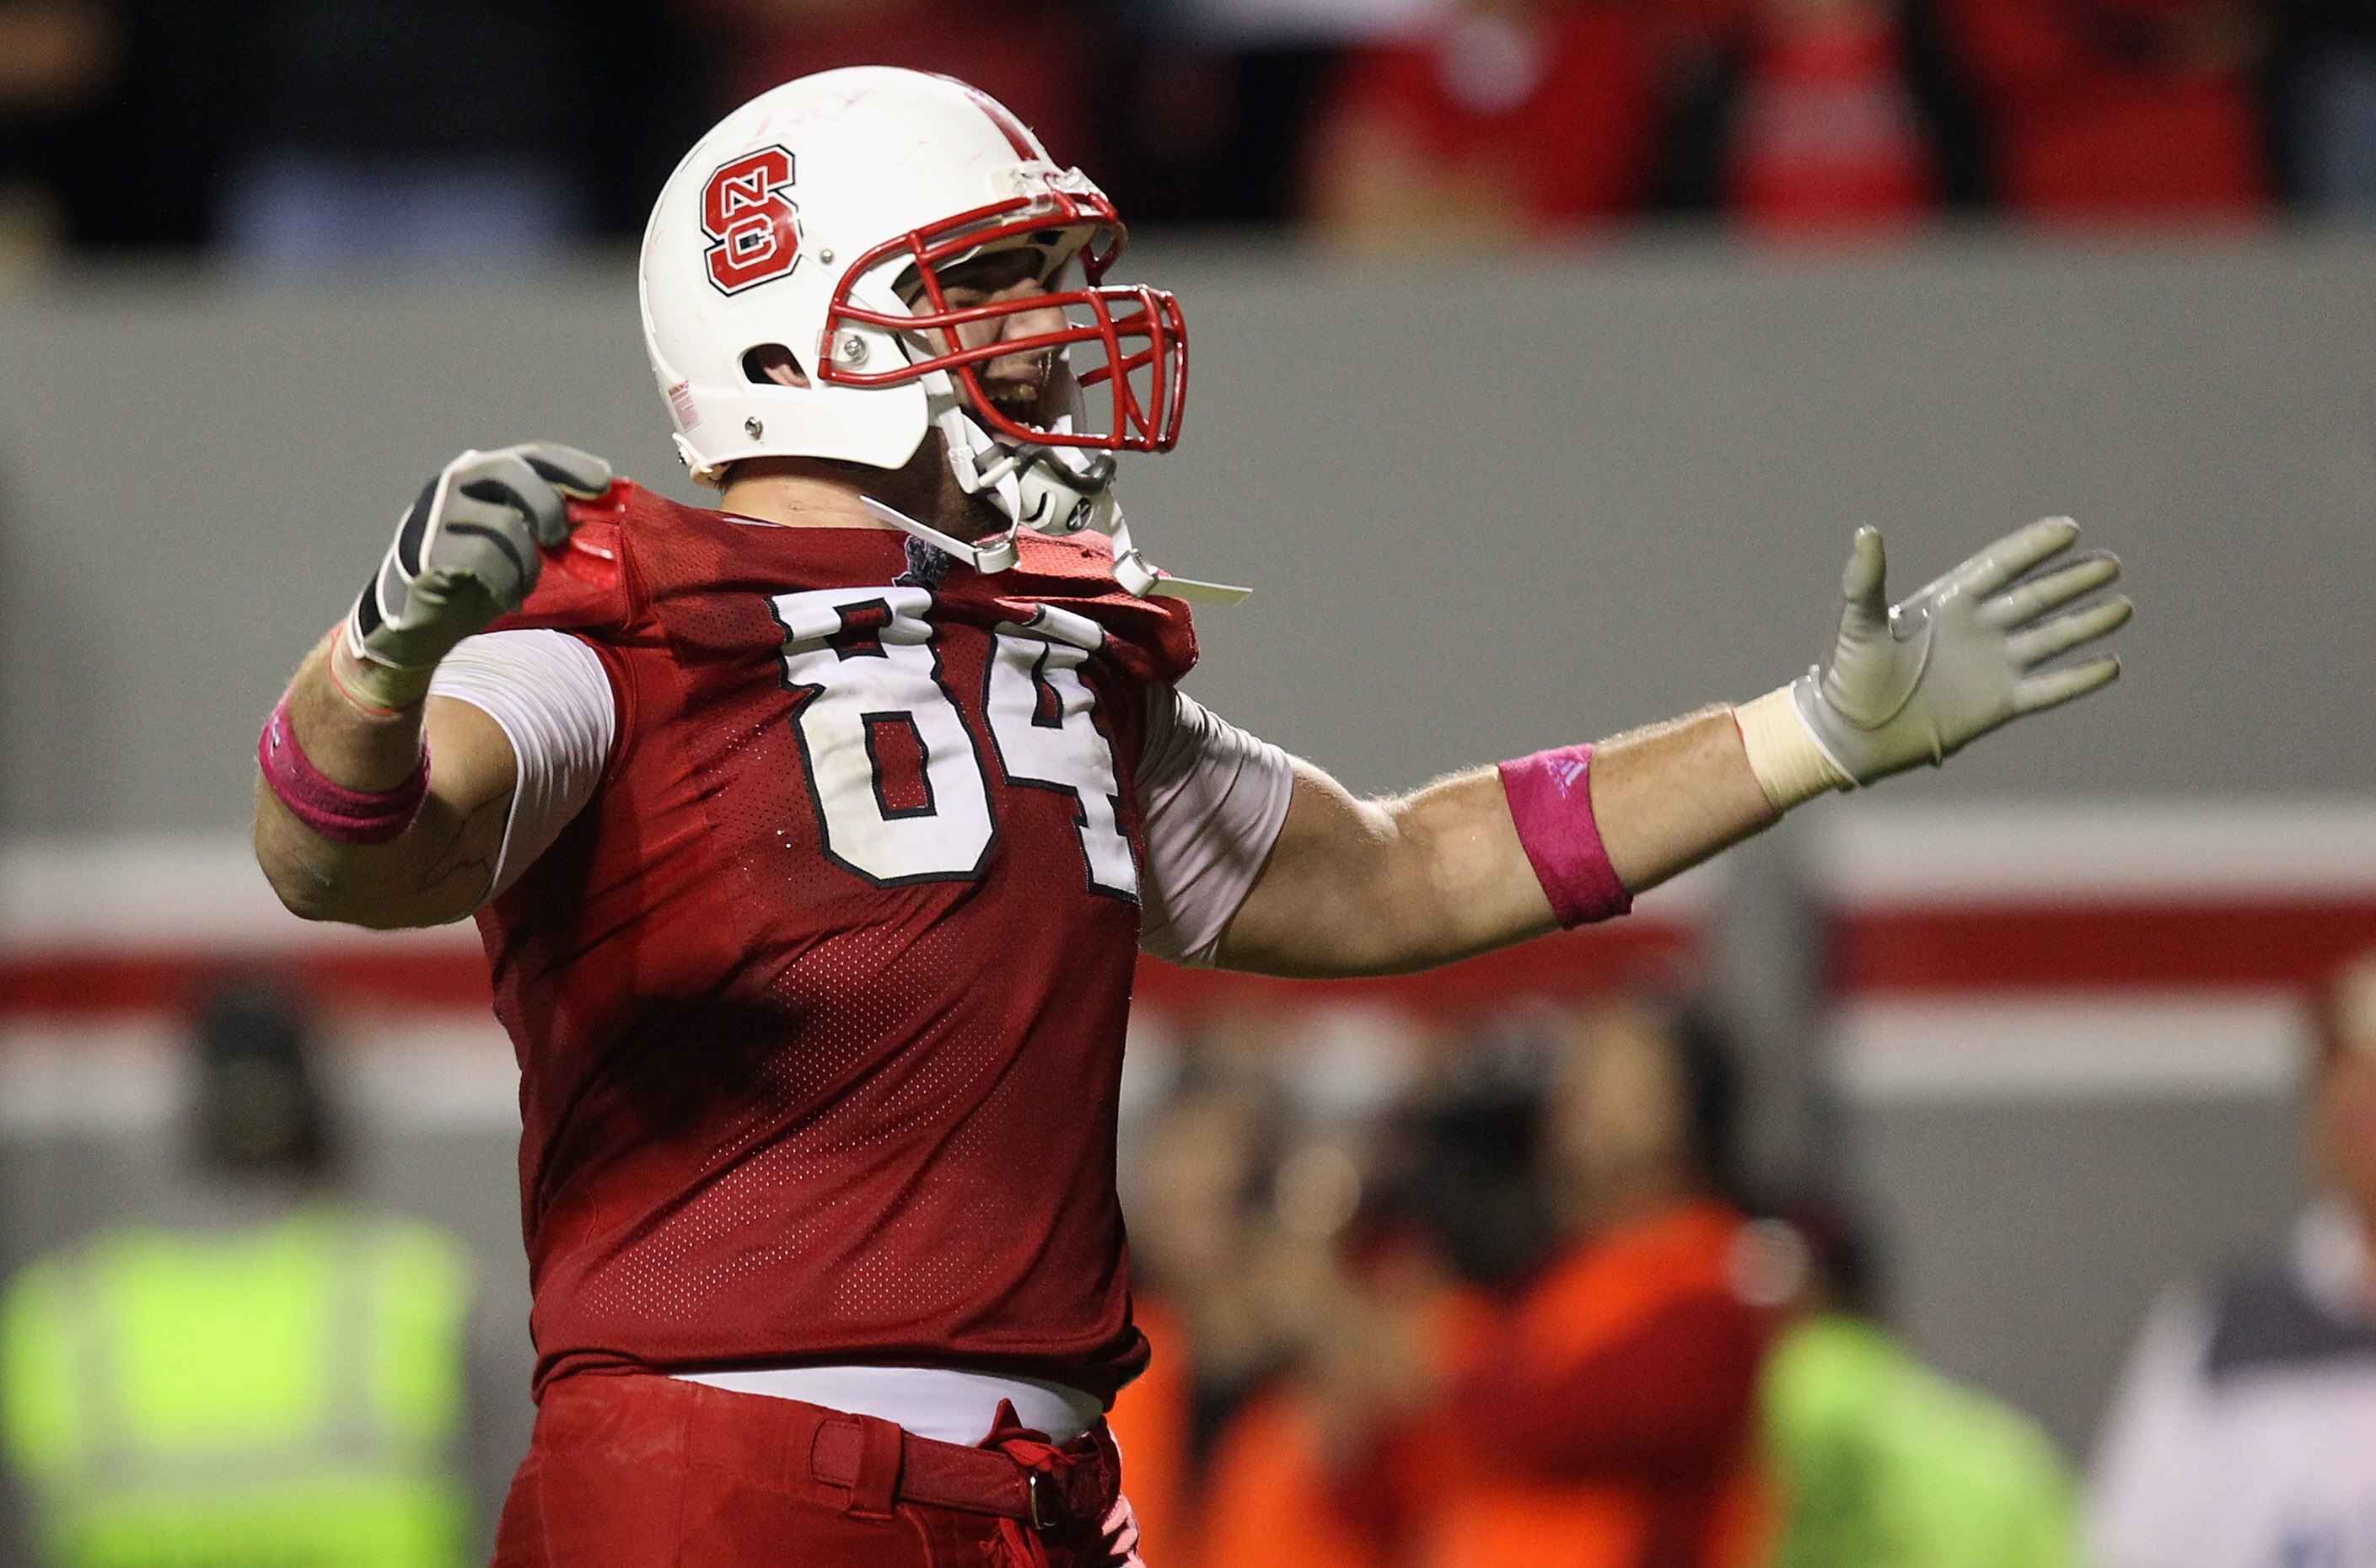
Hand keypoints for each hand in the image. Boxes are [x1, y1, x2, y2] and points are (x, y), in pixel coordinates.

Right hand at [343, 442, 611, 679]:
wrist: (423, 618)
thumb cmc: (480, 573)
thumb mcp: (517, 538)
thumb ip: (546, 517)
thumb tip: (604, 506)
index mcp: (481, 474)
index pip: (532, 455)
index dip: (571, 465)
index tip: (605, 481)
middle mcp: (455, 485)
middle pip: (512, 474)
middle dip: (548, 505)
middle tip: (558, 537)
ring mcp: (437, 515)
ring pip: (505, 524)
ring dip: (527, 562)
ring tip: (522, 583)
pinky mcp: (428, 550)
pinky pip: (487, 560)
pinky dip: (508, 583)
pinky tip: (506, 597)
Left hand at [1791, 517, 2130, 784]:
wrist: (1849, 733)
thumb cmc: (1846, 675)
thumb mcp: (1856, 622)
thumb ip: (1866, 579)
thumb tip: (1867, 533)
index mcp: (1947, 603)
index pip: (2000, 566)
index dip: (2033, 548)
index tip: (2069, 529)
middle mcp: (1977, 629)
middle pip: (2035, 598)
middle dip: (2072, 580)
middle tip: (2110, 564)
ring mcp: (1991, 665)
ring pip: (2050, 637)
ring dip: (2086, 623)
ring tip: (2122, 606)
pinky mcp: (1999, 704)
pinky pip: (2048, 689)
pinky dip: (2079, 679)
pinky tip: (2112, 665)